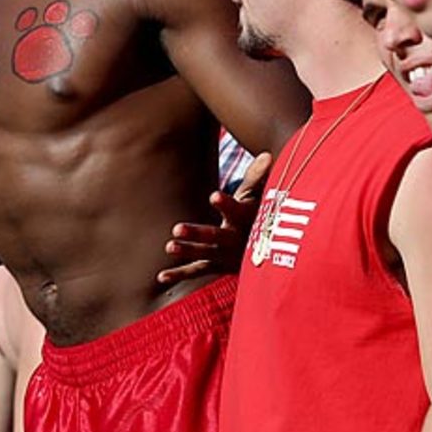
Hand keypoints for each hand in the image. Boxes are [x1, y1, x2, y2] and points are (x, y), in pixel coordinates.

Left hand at [158, 153, 270, 285]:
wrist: (272, 251)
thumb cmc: (262, 214)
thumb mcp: (262, 197)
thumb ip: (258, 178)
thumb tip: (268, 155)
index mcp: (248, 220)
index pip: (238, 211)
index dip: (226, 204)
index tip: (213, 196)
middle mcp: (237, 240)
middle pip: (218, 236)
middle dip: (198, 233)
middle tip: (176, 229)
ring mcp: (226, 255)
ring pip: (206, 254)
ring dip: (187, 251)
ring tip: (169, 246)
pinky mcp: (217, 266)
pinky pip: (197, 271)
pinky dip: (179, 274)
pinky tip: (160, 276)